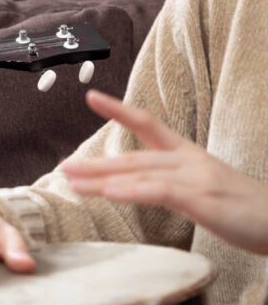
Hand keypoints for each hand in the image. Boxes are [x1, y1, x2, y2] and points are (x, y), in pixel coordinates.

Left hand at [62, 89, 267, 253]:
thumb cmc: (242, 208)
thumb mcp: (202, 187)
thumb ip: (170, 181)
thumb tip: (138, 183)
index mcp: (187, 154)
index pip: (148, 123)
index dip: (119, 110)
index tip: (92, 97)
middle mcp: (188, 160)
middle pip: (133, 157)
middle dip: (95, 162)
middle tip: (63, 166)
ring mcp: (195, 177)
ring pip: (139, 173)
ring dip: (102, 178)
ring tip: (72, 180)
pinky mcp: (202, 198)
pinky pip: (159, 192)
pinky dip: (132, 191)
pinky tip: (109, 192)